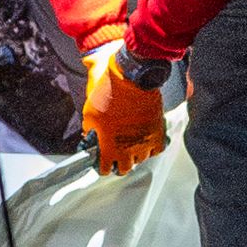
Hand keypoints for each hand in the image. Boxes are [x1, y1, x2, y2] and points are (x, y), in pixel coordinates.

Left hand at [81, 42, 169, 176]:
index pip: (105, 169)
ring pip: (141, 159)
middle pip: (125, 169)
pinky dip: (152, 147)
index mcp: (109, 146)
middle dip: (119, 163)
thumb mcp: (89, 112)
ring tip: (131, 145)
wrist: (131, 77)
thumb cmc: (108, 93)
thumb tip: (89, 136)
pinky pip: (157, 148)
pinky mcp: (157, 132)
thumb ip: (90, 129)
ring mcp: (144, 141)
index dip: (102, 166)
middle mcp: (128, 148)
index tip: (102, 161)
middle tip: (116, 155)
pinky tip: (145, 140)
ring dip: (135, 154)